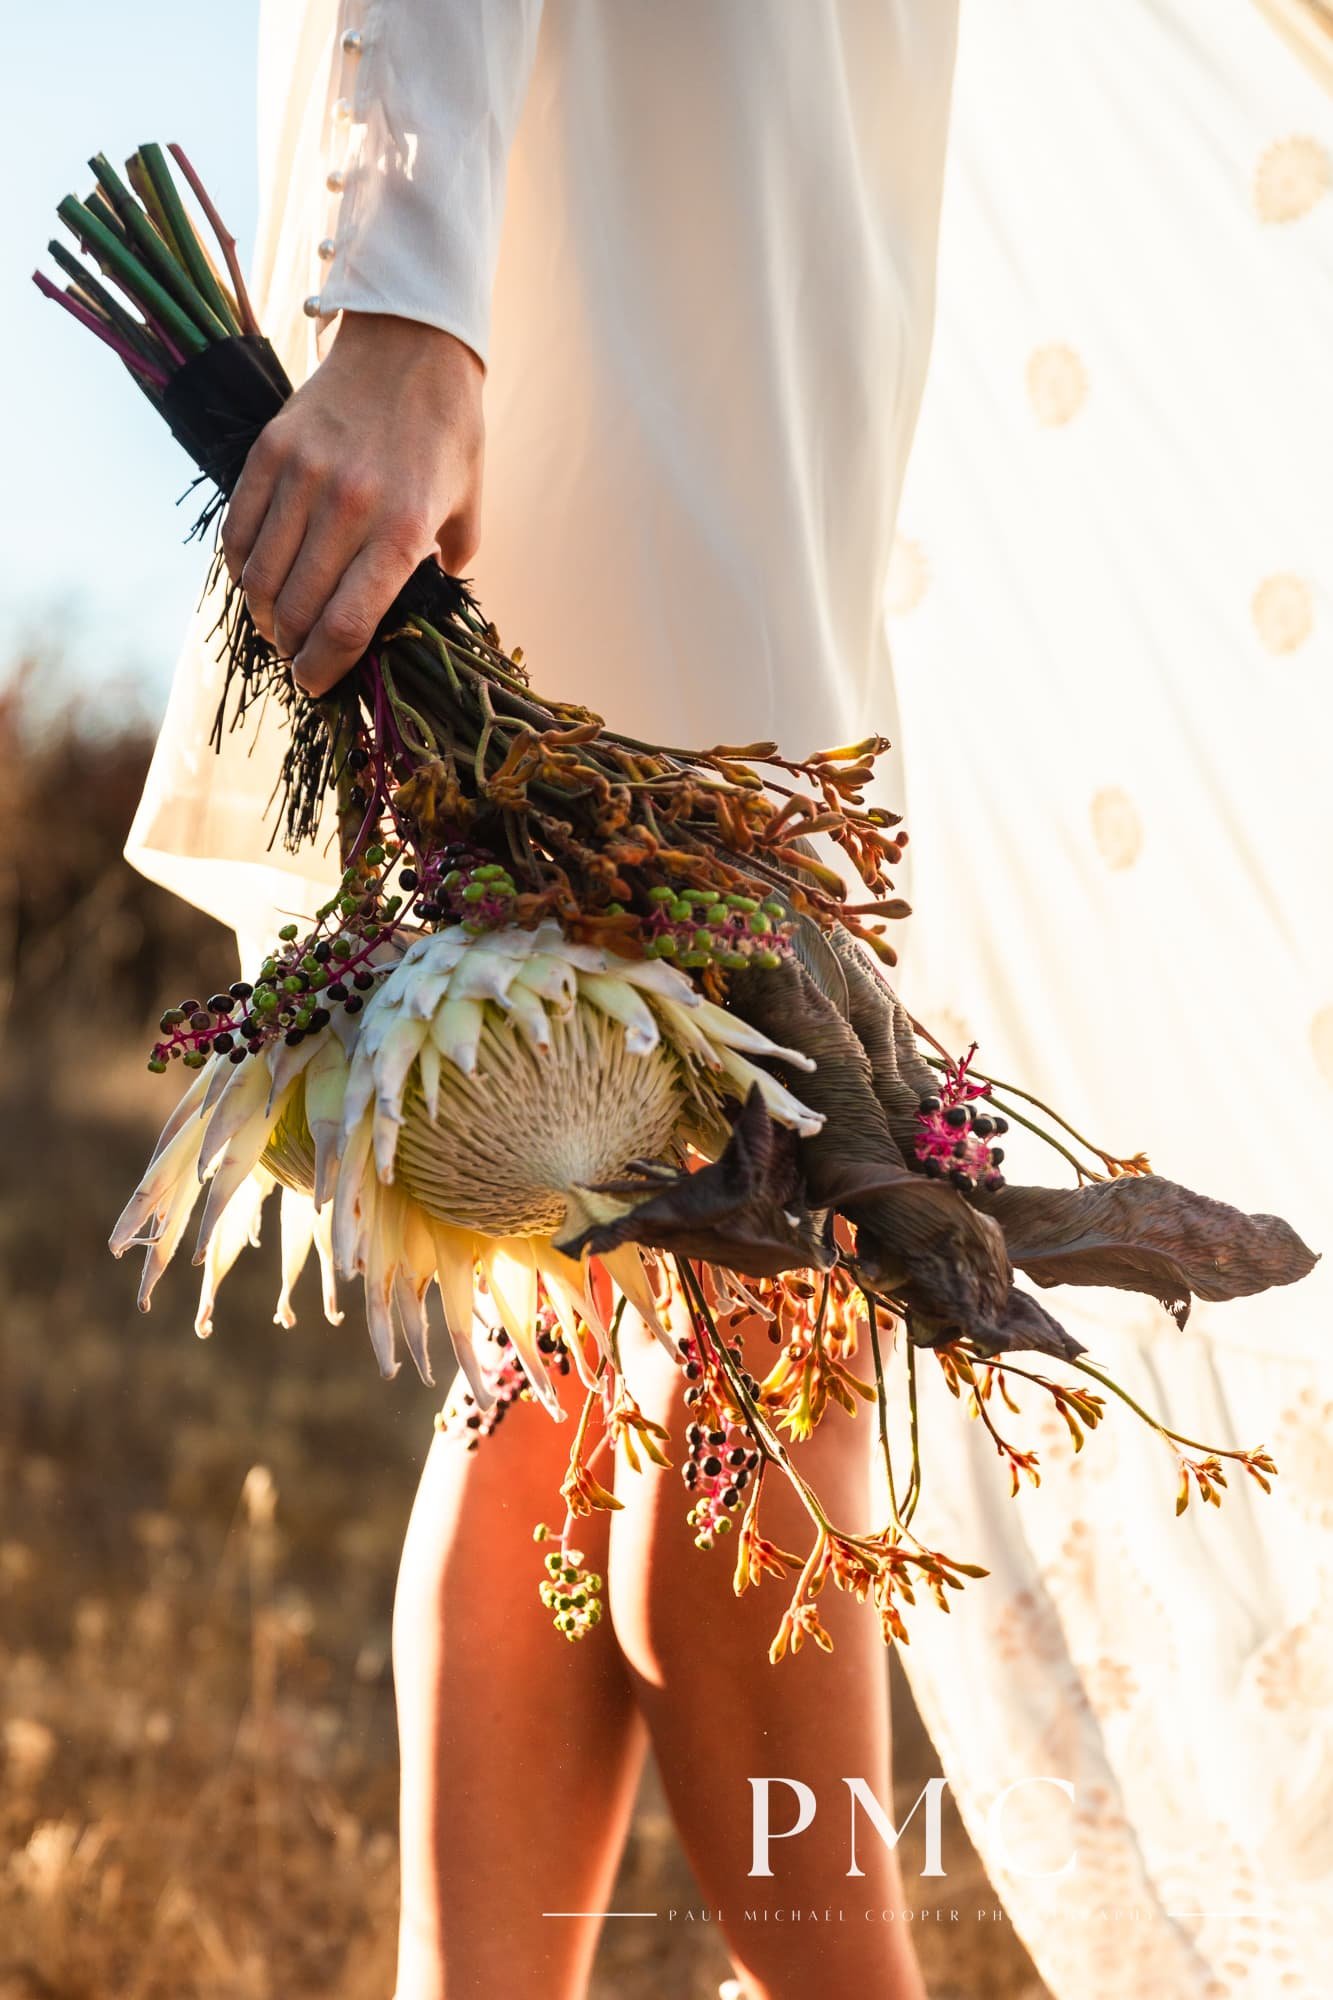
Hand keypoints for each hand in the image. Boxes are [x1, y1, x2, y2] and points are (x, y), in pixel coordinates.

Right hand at [221, 312, 483, 695]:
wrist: (411, 343)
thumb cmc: (447, 431)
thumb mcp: (468, 501)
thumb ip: (450, 561)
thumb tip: (422, 607)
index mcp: (401, 528)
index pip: (344, 625)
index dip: (323, 669)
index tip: (316, 684)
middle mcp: (349, 506)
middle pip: (297, 609)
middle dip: (293, 649)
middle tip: (298, 658)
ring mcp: (304, 476)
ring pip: (261, 576)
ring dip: (264, 615)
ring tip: (276, 626)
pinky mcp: (270, 450)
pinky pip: (239, 529)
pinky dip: (240, 569)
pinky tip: (255, 582)